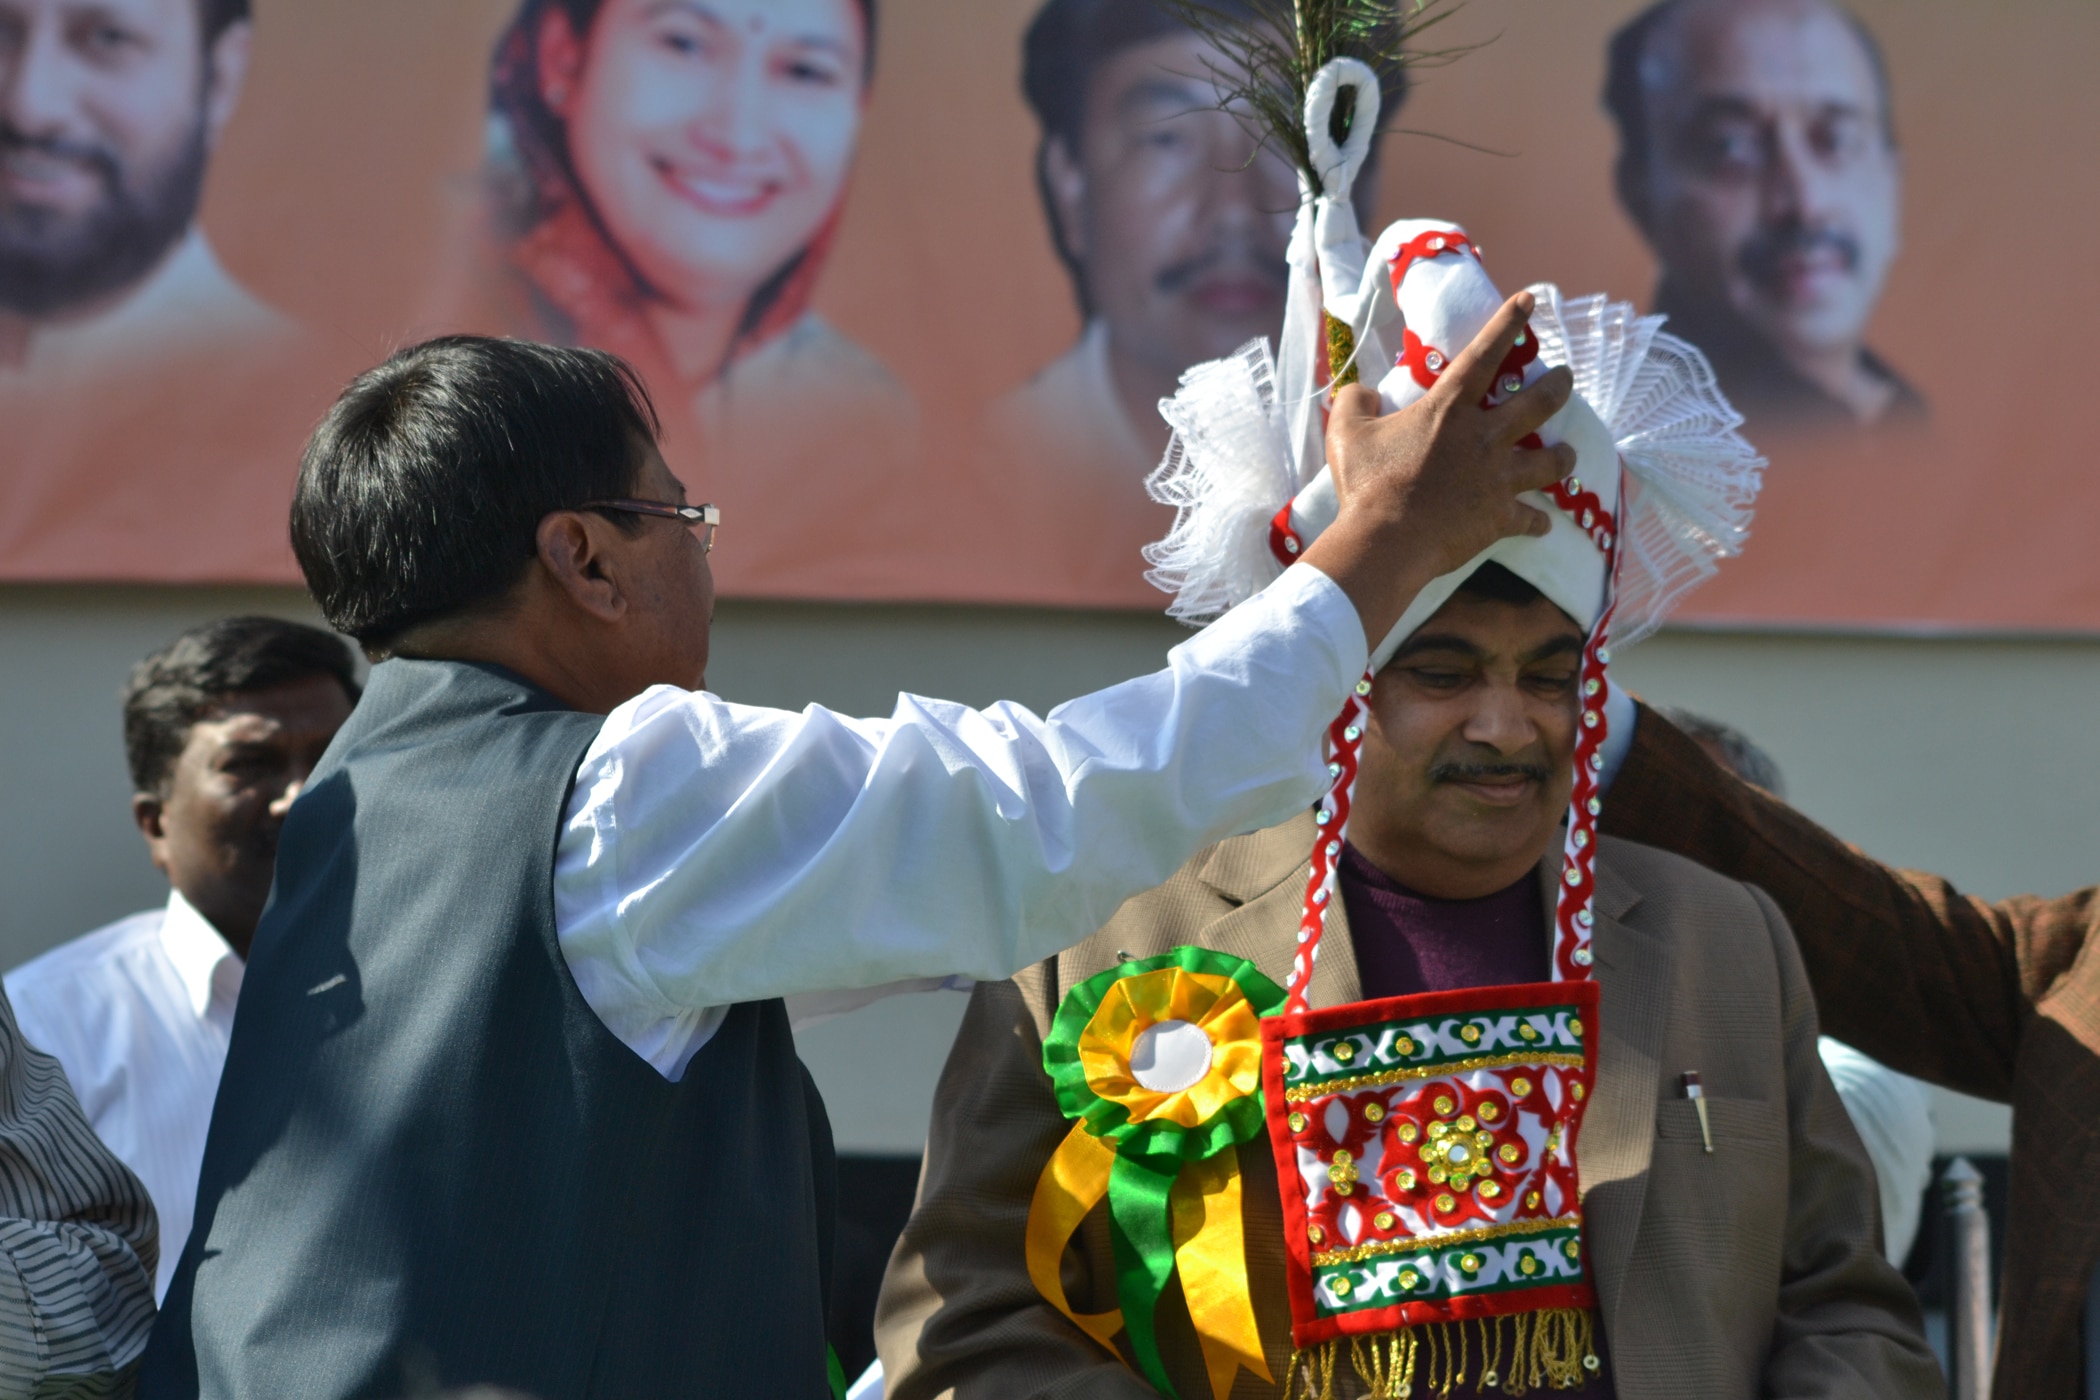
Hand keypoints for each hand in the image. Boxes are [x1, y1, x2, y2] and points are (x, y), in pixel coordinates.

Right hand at [1302, 291, 1576, 650]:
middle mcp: (1483, 438)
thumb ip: (1355, 402)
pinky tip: (1541, 525)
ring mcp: (1497, 479)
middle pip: (1538, 403)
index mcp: (1448, 411)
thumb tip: (1364, 392)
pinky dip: (1537, 522)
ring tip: (1568, 453)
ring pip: (1551, 462)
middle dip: (1559, 386)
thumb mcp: (1346, 433)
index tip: (1529, 300)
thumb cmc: (1366, 484)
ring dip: (1564, 456)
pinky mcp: (1500, 518)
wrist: (1386, 542)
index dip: (1507, 323)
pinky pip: (1531, 519)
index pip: (1484, 355)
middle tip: (1567, 379)